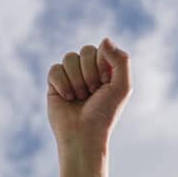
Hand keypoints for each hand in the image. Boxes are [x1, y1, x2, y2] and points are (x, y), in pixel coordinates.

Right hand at [47, 37, 131, 159]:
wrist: (83, 136)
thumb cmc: (104, 115)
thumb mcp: (122, 87)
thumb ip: (121, 60)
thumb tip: (104, 40)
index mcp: (104, 69)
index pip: (101, 48)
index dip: (102, 65)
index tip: (104, 84)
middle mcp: (87, 70)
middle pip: (85, 51)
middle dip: (90, 73)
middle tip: (92, 93)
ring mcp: (70, 76)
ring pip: (69, 58)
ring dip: (77, 81)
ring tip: (80, 98)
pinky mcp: (54, 84)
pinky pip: (55, 69)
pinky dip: (63, 84)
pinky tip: (67, 99)